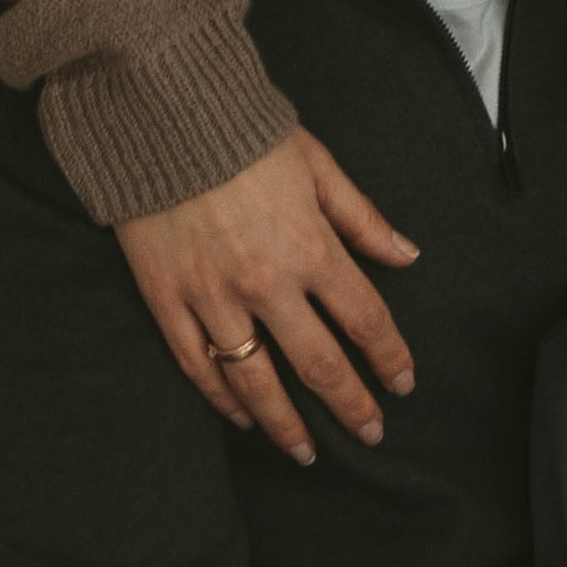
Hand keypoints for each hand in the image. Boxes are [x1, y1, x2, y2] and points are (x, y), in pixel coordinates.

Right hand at [115, 131, 417, 466]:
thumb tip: (407, 255)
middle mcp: (266, 284)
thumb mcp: (317, 165)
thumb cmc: (243, 135)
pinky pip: (197, 365)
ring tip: (305, 452)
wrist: (158, 115)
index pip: (365, 320)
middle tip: (370, 435)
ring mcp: (213, 298)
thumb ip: (362, 218)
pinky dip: (221, 398)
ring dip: (286, 424)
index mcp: (310, 248)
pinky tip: (241, 416)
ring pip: (255, 381)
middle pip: (319, 365)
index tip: (403, 383)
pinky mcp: (166, 299)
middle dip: (350, 406)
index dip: (390, 357)